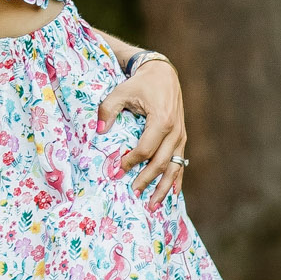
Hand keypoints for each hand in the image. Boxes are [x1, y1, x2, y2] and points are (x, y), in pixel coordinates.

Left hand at [100, 55, 186, 206]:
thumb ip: (107, 110)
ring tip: (153, 205)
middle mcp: (175, 130)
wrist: (162, 74)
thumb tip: (99, 132)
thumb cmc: (139, 84)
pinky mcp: (181, 138)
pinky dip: (176, 179)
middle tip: (133, 194)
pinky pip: (181, 162)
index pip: (146, 148)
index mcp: (161, 119)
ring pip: (174, 167)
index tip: (116, 171)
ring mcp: (181, 135)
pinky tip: (171, 195)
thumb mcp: (121, 91)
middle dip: (147, 180)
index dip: (131, 162)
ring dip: (163, 187)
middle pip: (161, 162)